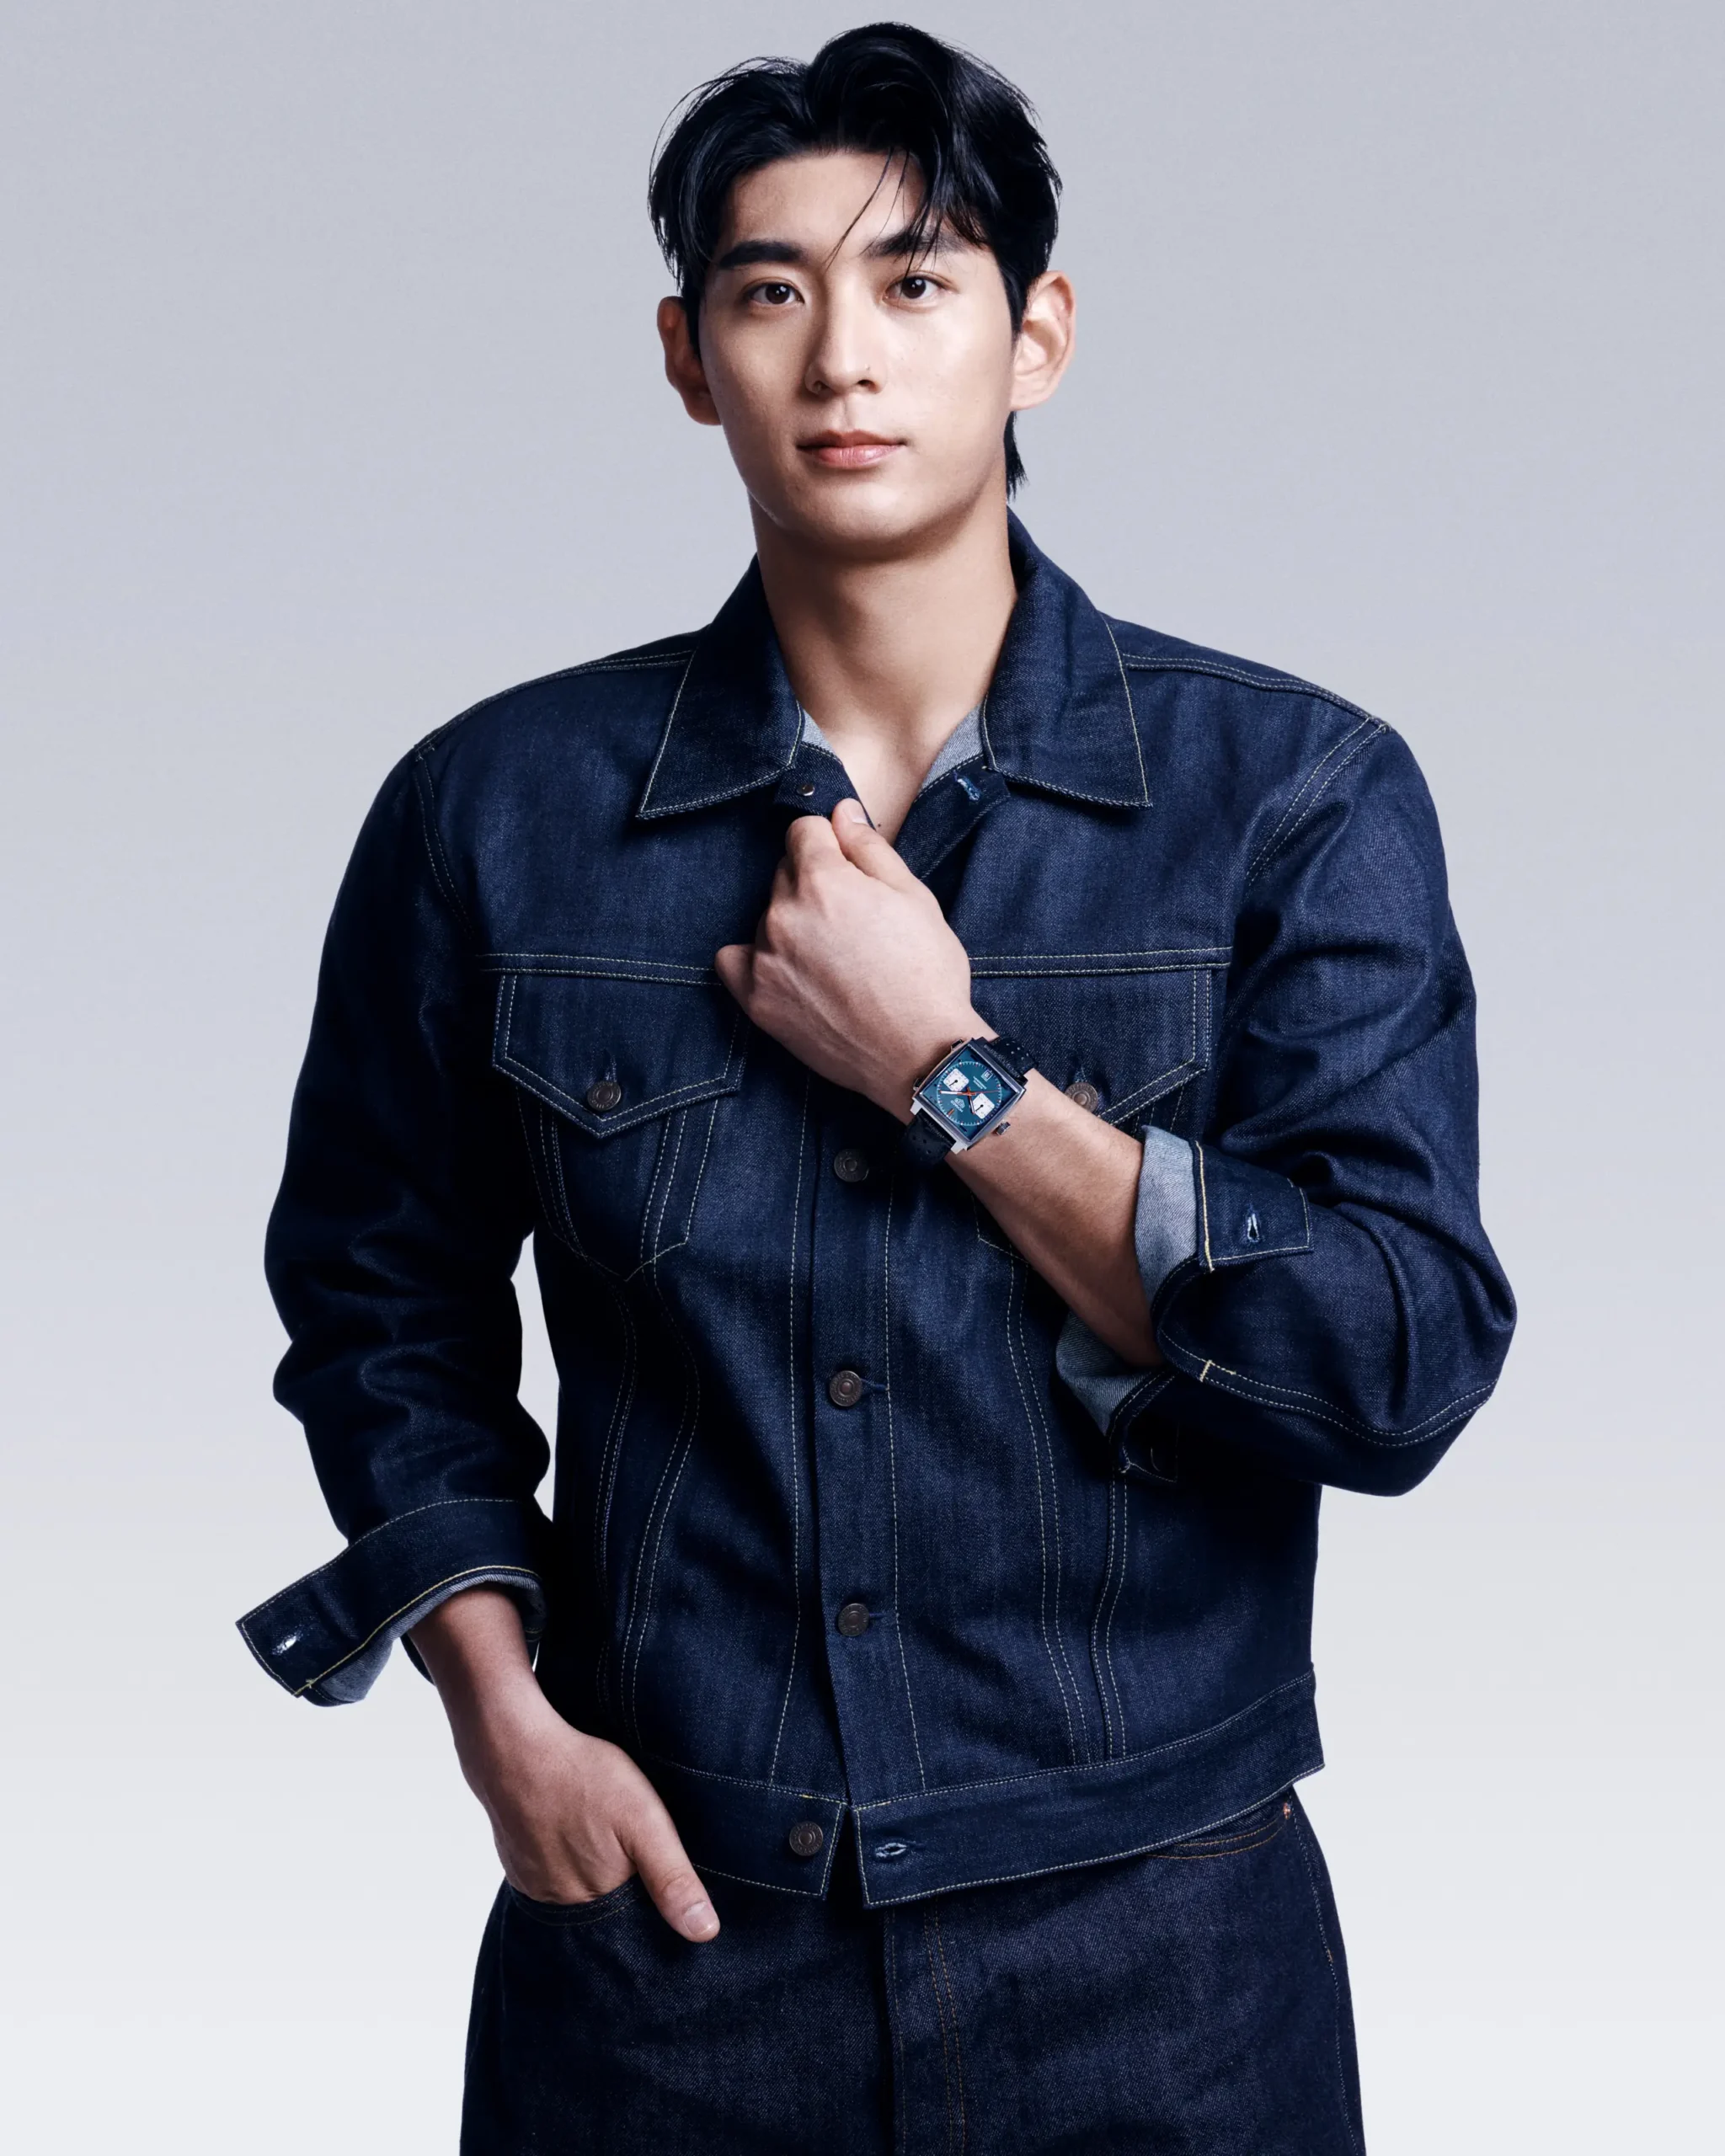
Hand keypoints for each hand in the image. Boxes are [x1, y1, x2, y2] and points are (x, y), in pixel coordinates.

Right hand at [410, 1589, 718, 1940]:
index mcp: (598, 1898)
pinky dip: (565, 1860)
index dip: (653, 1901)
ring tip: (602, 1837)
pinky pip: (551, 1875)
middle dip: (624, 1885)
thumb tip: (706, 1933)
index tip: (661, 1875)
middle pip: (606, 1906)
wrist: (514, 1748)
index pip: (636, 1920)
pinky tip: (573, 1833)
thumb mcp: (644, 1821)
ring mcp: (535, 1885)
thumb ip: (672, 1878)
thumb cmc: (583, 1777)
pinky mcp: (517, 1864)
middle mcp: (562, 1903)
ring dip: (593, 1873)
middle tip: (628, 1844)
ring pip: (577, 1890)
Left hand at [716, 800, 980, 1116]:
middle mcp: (782, 913)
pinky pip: (733, 960)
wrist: (919, 1053)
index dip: (830, 844)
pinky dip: (754, 957)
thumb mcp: (913, 897)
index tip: (848, 867)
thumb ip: (869, 848)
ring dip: (791, 923)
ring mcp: (764, 958)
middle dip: (813, 883)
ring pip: (767, 916)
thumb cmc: (926, 974)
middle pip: (784, 873)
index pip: (803, 831)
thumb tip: (842, 811)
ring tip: (833, 957)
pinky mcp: (756, 1000)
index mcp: (822, 879)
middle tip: (852, 919)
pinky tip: (787, 969)